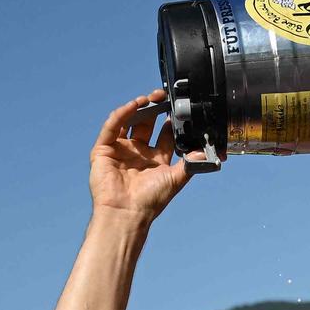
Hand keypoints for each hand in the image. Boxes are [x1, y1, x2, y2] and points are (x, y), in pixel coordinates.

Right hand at [89, 90, 191, 220]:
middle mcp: (137, 153)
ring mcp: (120, 150)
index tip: (178, 108)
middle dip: (154, 108)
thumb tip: (206, 152)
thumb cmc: (150, 201)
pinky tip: (133, 106)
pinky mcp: (103, 150)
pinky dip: (122, 114)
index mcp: (155, 160)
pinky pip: (112, 127)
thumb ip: (190, 163)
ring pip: (128, 121)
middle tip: (163, 96)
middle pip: (146, 124)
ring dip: (138, 108)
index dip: (171, 120)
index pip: (164, 134)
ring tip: (149, 98)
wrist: (127, 212)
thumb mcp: (175, 179)